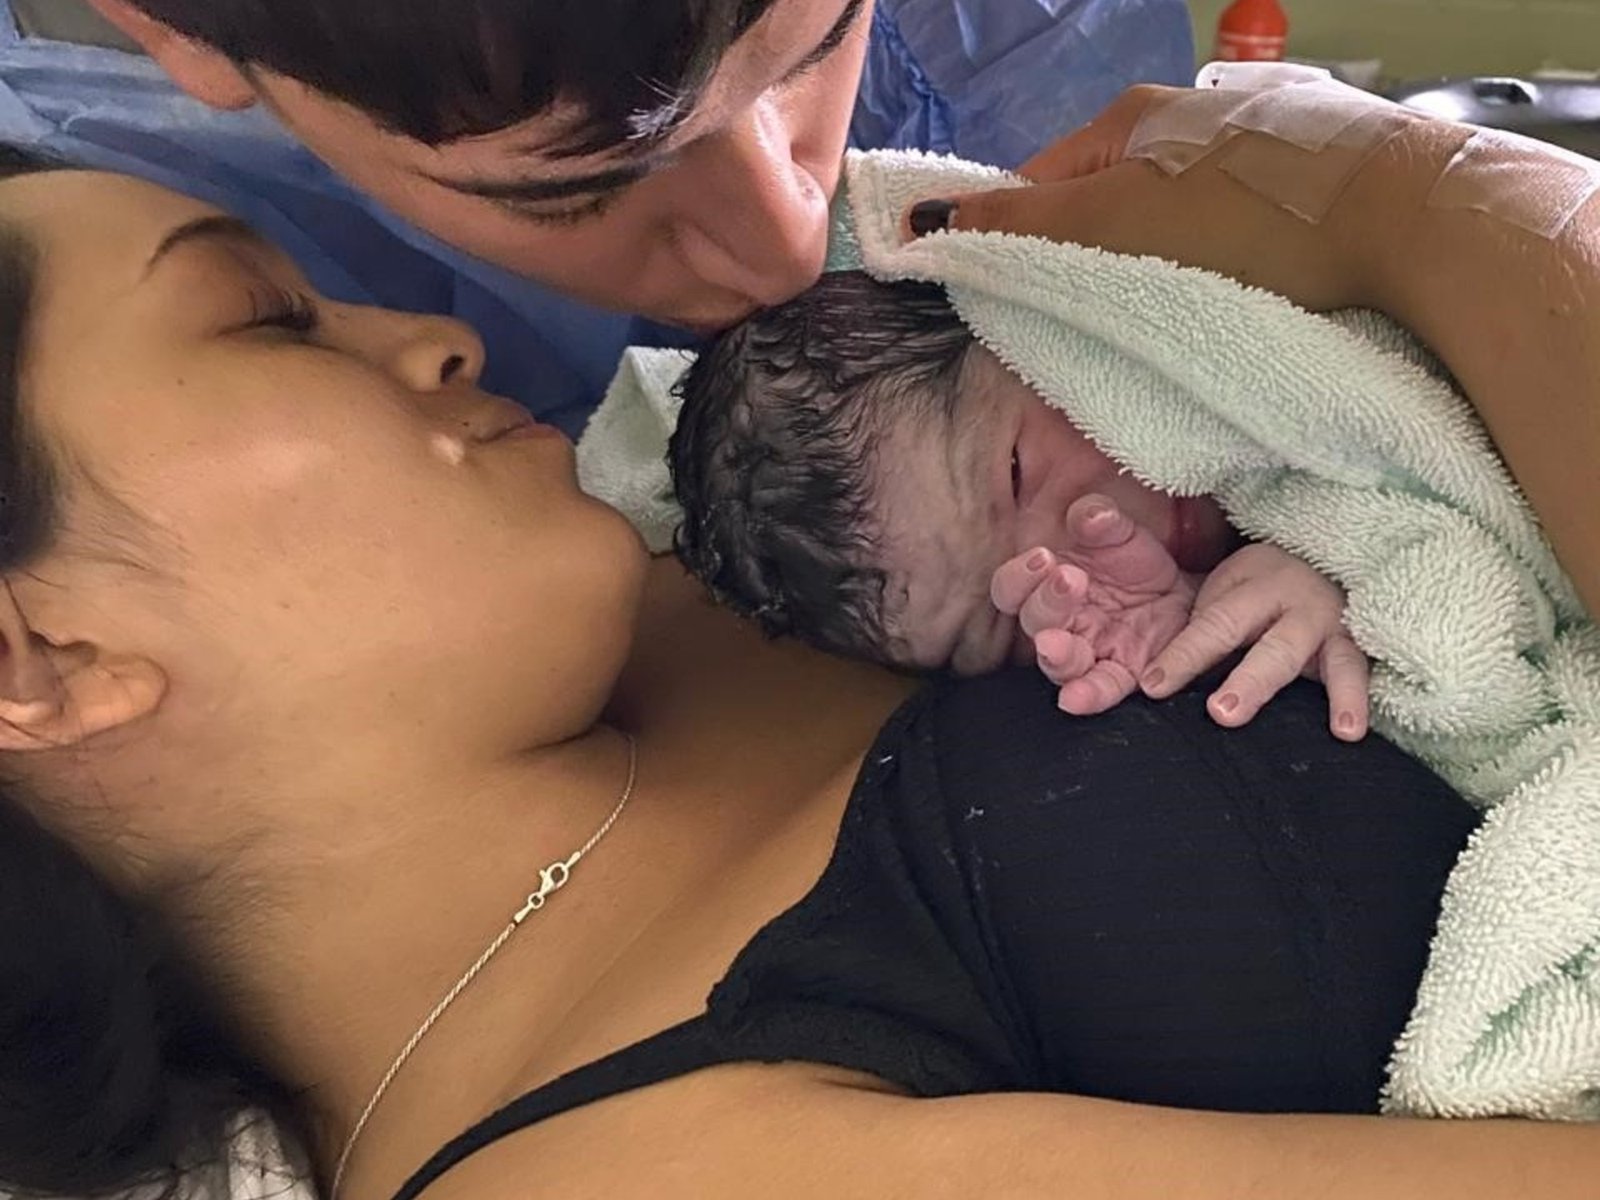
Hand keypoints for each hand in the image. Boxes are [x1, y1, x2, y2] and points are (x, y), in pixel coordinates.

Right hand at [901, 84, 1429, 312]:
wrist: (1406, 222)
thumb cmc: (1245, 220)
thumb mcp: (1112, 225)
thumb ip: (1017, 227)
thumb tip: (918, 223)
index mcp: (1132, 117)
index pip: (1037, 184)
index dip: (1017, 247)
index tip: (1022, 310)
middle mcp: (1191, 115)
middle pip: (1105, 202)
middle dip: (1090, 261)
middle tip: (1101, 324)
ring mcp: (1255, 141)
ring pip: (1170, 217)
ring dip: (1157, 265)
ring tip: (1173, 315)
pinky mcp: (1310, 179)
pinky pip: (1233, 227)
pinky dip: (1221, 263)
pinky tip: (1241, 291)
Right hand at [991, 495, 1196, 714]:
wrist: (1183, 590)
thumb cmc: (1136, 563)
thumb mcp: (1121, 533)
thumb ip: (1101, 520)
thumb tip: (1091, 514)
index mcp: (1046, 586)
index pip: (1012, 588)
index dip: (1018, 577)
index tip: (1042, 558)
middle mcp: (1059, 623)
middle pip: (1033, 622)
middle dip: (1046, 601)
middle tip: (1070, 580)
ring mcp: (1087, 652)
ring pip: (1057, 663)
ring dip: (1055, 654)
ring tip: (1056, 644)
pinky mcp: (1118, 674)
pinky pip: (1098, 689)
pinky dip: (1085, 695)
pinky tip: (1075, 698)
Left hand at [1139, 543, 1369, 739]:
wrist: (1321, 561)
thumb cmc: (1259, 589)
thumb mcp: (1227, 592)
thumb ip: (1204, 630)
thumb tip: (1161, 681)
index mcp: (1252, 585)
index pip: (1214, 626)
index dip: (1183, 657)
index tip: (1154, 686)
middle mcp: (1296, 601)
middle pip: (1272, 646)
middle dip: (1249, 682)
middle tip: (1222, 714)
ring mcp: (1331, 622)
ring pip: (1327, 658)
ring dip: (1331, 693)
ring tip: (1336, 728)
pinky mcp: (1356, 643)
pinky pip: (1358, 670)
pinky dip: (1357, 699)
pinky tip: (1351, 730)